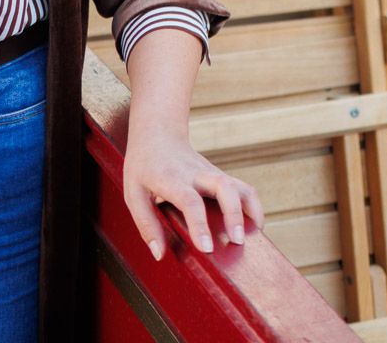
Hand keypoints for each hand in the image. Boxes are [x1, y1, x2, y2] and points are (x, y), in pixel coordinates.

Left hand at [122, 132, 263, 260]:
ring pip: (239, 186)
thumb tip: (160, 254)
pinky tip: (253, 227)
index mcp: (172, 179)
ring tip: (253, 238)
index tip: (207, 248)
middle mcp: (196, 174)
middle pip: (223, 187)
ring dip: (251, 210)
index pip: (190, 200)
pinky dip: (253, 207)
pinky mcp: (221, 176)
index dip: (199, 224)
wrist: (158, 133)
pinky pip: (243, 189)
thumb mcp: (133, 193)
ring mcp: (212, 173)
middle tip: (237, 241)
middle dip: (234, 214)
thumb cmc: (144, 167)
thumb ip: (146, 224)